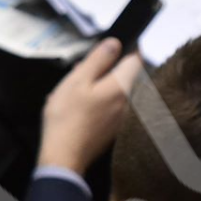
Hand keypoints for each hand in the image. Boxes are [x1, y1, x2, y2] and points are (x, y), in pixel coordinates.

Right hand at [35, 37, 145, 176]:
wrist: (63, 158)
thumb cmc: (67, 117)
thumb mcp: (77, 80)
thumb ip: (98, 59)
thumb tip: (115, 43)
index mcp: (122, 86)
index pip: (136, 58)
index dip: (127, 47)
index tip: (114, 44)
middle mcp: (130, 102)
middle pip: (127, 75)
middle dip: (110, 68)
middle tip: (87, 68)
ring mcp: (124, 119)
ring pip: (118, 92)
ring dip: (103, 86)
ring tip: (79, 89)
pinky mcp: (115, 131)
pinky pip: (113, 108)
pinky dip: (101, 102)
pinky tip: (83, 107)